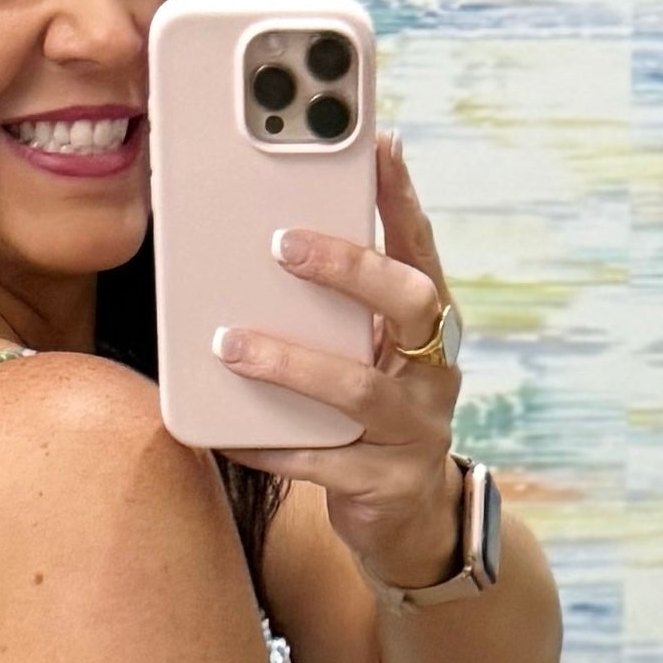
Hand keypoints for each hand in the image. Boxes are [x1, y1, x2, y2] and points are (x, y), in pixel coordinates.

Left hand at [213, 134, 465, 589]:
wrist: (407, 519)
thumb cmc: (370, 414)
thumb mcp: (367, 353)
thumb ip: (340, 305)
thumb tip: (270, 231)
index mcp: (432, 326)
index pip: (423, 248)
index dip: (403, 197)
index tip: (379, 143)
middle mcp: (436, 371)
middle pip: (410, 303)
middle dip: (350, 268)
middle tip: (284, 245)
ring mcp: (417, 431)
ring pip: (359, 389)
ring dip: (292, 363)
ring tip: (232, 344)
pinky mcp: (386, 485)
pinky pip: (320, 462)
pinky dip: (269, 445)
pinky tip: (227, 433)